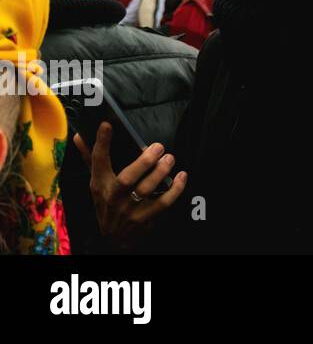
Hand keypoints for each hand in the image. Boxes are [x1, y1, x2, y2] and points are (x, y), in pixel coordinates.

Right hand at [74, 124, 187, 249]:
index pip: (97, 162)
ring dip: (161, 172)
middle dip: (144, 161)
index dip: (101, 143)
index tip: (107, 124)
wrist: (114, 238)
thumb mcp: (96, 183)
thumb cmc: (107, 203)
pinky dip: (175, 189)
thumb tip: (79, 135)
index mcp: (99, 185)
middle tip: (158, 146)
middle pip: (127, 178)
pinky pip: (163, 203)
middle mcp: (112, 197)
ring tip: (169, 158)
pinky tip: (182, 176)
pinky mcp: (144, 218)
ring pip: (145, 190)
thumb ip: (91, 159)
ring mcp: (128, 209)